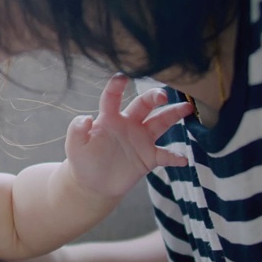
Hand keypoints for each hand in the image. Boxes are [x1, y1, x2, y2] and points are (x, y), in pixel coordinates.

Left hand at [64, 74, 191, 197]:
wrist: (94, 184)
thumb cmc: (83, 160)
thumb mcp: (74, 146)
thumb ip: (77, 130)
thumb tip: (86, 117)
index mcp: (109, 118)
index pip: (112, 97)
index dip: (116, 86)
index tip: (123, 77)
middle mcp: (128, 124)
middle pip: (144, 104)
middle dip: (154, 97)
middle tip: (163, 96)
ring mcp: (141, 139)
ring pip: (160, 122)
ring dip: (173, 114)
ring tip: (187, 108)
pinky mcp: (148, 157)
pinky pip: (165, 155)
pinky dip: (174, 157)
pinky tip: (183, 159)